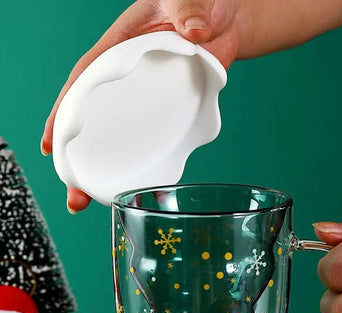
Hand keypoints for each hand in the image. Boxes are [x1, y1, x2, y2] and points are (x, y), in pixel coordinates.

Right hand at [41, 0, 241, 211]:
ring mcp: (150, 99)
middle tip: (75, 196)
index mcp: (118, 49)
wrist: (227, 17)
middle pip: (97, 121)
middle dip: (82, 159)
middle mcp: (128, 81)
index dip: (64, 115)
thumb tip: (195, 34)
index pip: (82, 83)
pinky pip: (160, 139)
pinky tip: (149, 190)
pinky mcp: (175, 110)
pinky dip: (153, 163)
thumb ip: (187, 9)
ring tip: (101, 203)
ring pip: (125, 136)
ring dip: (113, 170)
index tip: (51, 148)